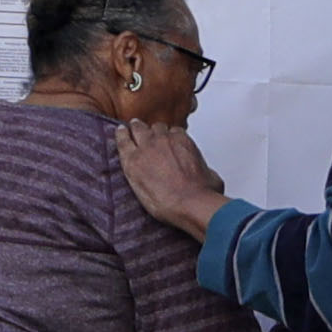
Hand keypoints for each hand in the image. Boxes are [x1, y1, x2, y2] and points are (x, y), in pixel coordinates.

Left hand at [111, 112, 225, 236]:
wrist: (190, 203)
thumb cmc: (202, 193)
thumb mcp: (212, 177)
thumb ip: (205, 169)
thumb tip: (205, 174)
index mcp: (182, 141)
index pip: (173, 131)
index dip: (168, 137)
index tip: (166, 142)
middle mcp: (164, 140)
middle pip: (155, 128)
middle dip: (152, 131)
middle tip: (147, 135)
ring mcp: (147, 148)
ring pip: (138, 129)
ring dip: (135, 129)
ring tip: (130, 129)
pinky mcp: (133, 161)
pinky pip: (123, 141)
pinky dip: (120, 136)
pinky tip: (119, 133)